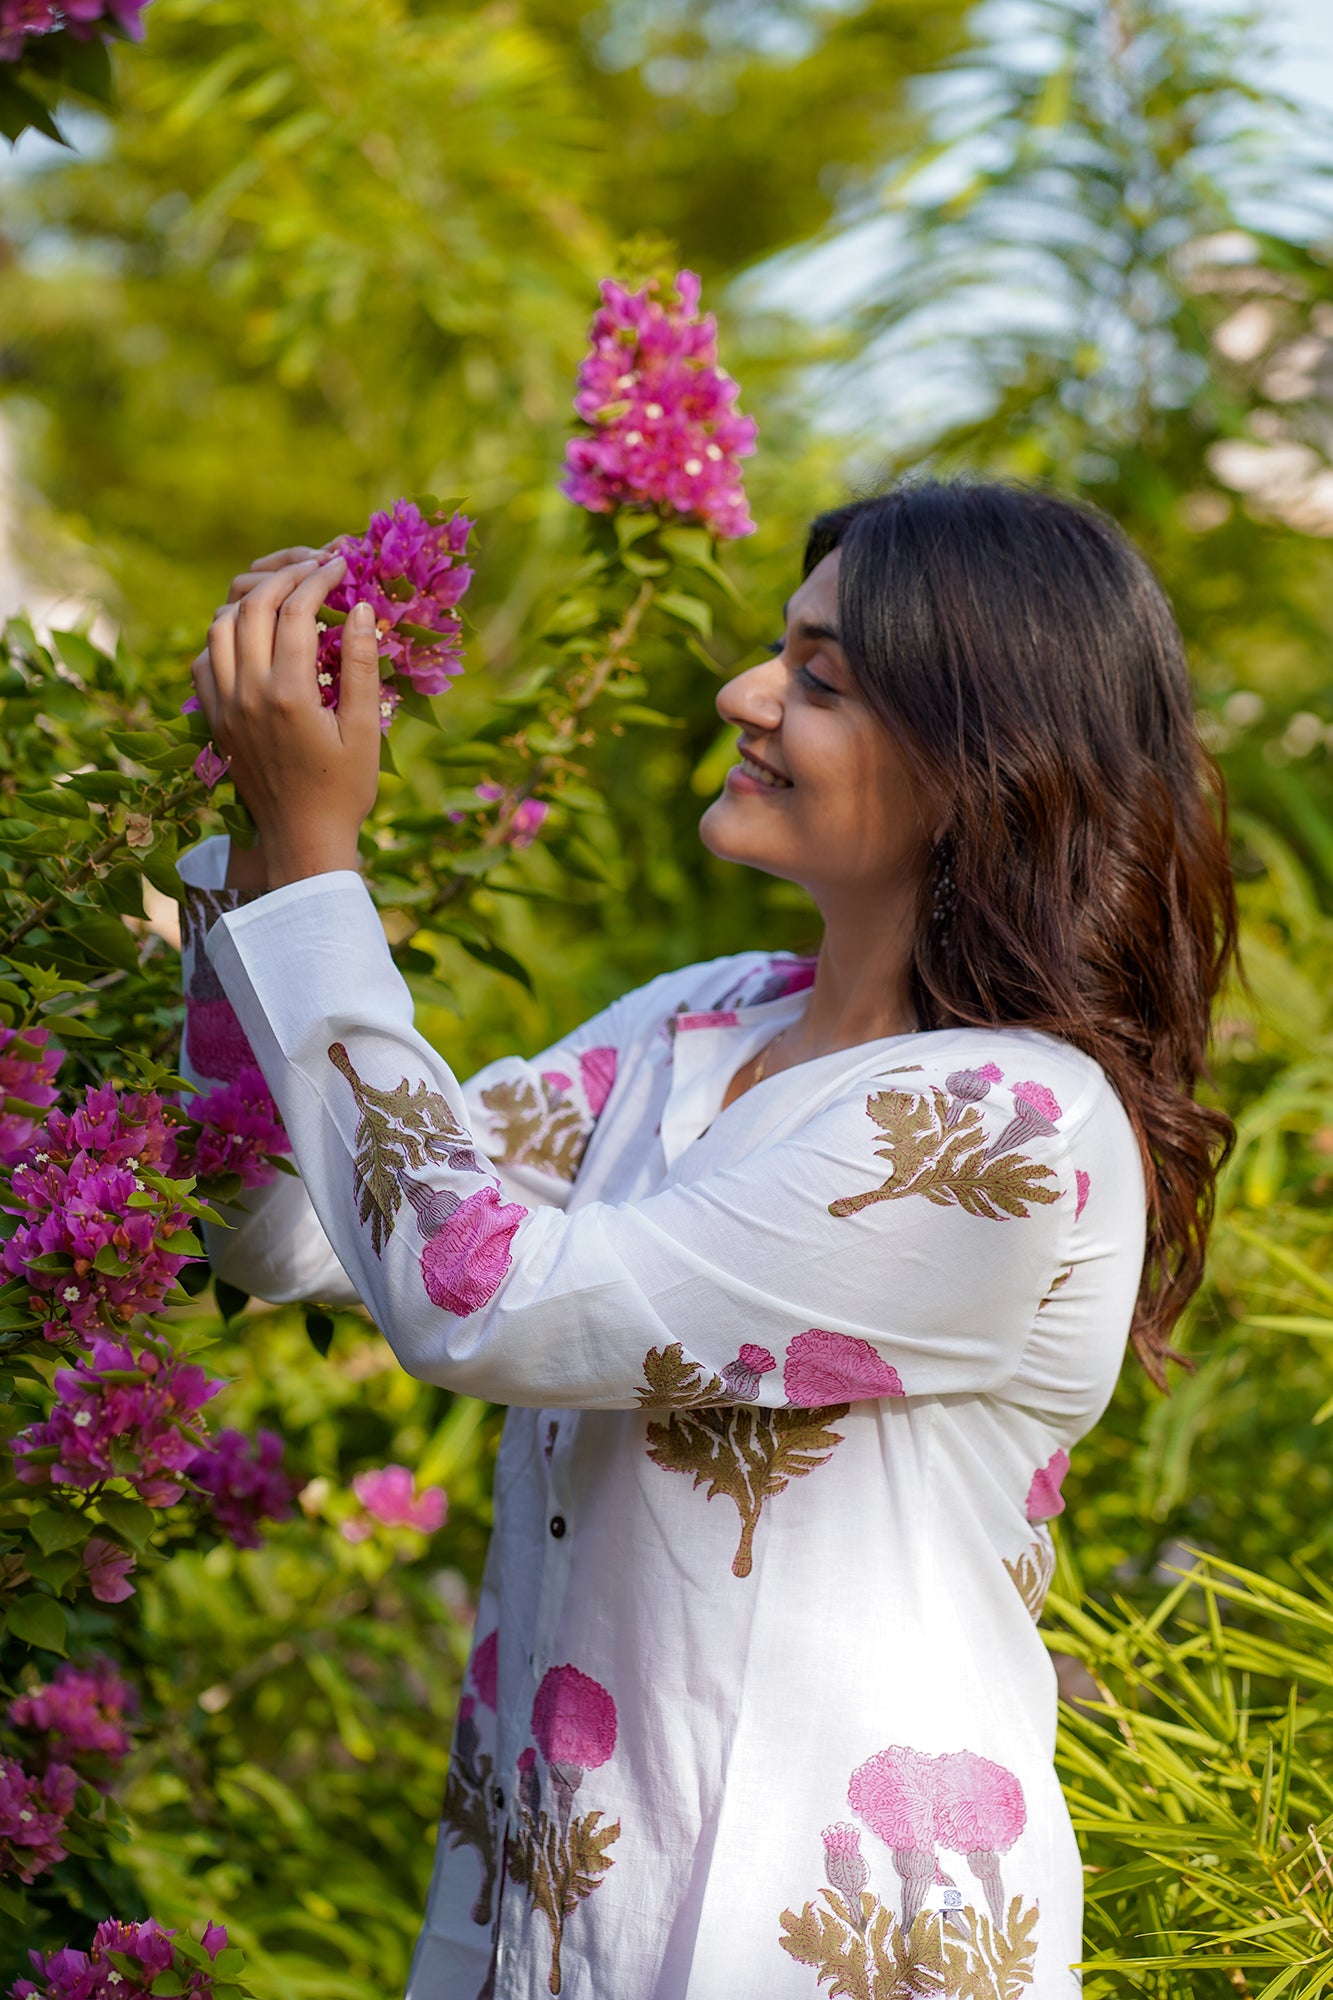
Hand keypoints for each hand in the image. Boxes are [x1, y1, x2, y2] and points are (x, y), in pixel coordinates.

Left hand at [204, 546, 332, 892]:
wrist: (302, 839)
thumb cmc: (344, 789)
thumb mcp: (365, 729)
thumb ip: (361, 665)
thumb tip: (362, 608)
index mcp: (289, 693)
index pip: (296, 609)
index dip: (319, 577)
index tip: (340, 563)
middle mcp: (248, 692)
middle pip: (254, 604)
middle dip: (285, 575)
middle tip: (314, 566)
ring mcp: (223, 705)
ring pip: (220, 624)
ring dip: (250, 599)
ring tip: (282, 592)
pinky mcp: (213, 719)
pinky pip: (204, 659)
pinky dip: (224, 635)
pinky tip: (252, 635)